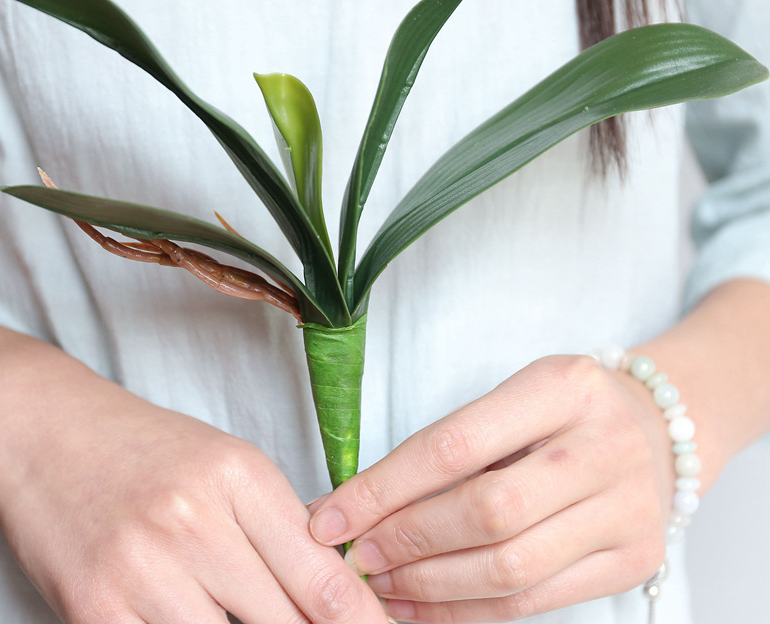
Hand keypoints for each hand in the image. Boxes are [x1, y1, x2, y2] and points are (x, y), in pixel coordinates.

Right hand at [0, 326, 387, 623]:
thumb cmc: (152, 449)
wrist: (55, 435)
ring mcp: (142, 571)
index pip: (323, 576)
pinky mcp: (95, 612)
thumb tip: (335, 587)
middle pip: (287, 620)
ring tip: (257, 617)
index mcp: (241, 478)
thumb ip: (281, 524)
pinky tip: (205, 623)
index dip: (364, 621)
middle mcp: (195, 523)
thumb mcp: (231, 465)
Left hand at [308, 354, 672, 621]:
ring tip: (382, 583)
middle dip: (406, 540)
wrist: (655, 427)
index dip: (385, 487)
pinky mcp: (634, 560)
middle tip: (356, 555)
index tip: (331, 516)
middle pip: (486, 512)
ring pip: (510, 568)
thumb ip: (451, 444)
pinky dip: (469, 612)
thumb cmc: (563, 408)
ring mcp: (627, 509)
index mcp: (562, 387)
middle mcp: (603, 446)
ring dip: (430, 585)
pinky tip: (426, 607)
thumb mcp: (514, 397)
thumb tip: (360, 502)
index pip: (455, 445)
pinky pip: (535, 603)